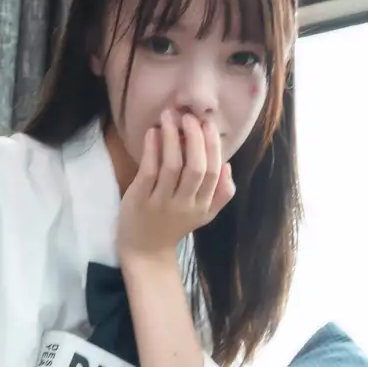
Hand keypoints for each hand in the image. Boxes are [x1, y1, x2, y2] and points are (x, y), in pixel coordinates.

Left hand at [115, 112, 235, 260]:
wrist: (145, 250)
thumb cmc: (175, 225)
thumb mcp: (205, 214)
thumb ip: (221, 193)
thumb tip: (228, 165)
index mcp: (203, 207)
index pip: (213, 173)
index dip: (212, 146)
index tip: (207, 124)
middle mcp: (185, 205)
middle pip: (196, 168)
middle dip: (194, 138)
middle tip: (188, 117)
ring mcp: (161, 203)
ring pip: (172, 166)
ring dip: (171, 137)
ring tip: (169, 117)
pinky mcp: (140, 200)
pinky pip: (149, 171)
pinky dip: (152, 149)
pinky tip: (153, 132)